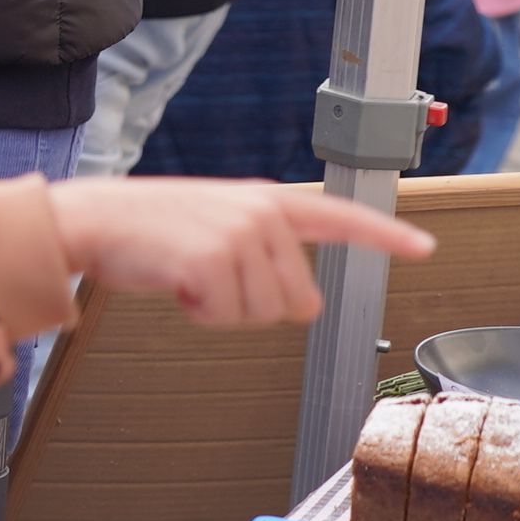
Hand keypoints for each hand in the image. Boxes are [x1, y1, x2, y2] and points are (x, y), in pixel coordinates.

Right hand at [42, 180, 429, 324]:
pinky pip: (226, 318)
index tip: (424, 247)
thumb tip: (307, 309)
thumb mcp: (218, 230)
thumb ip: (268, 261)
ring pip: (264, 315)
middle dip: (253, 305)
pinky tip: (176, 282)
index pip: (339, 218)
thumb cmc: (151, 231)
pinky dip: (199, 314)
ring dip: (222, 310)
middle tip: (206, 276)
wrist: (95, 219)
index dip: (385, 236)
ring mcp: (239, 234)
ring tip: (187, 274)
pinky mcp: (213, 259)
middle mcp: (262, 213)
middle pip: (297, 301)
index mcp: (266, 203)